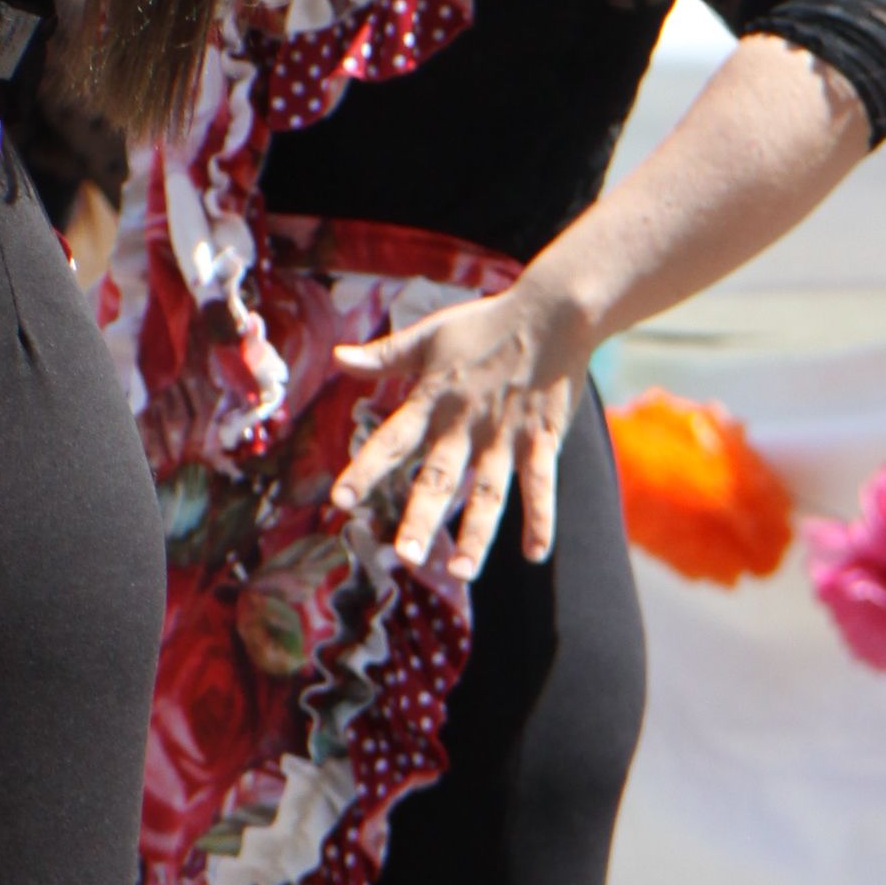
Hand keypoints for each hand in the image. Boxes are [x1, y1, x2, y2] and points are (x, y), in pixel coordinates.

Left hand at [332, 277, 592, 578]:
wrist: (549, 312)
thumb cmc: (484, 323)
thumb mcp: (428, 336)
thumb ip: (384, 355)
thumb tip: (336, 357)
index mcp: (433, 401)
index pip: (391, 441)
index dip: (365, 471)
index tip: (339, 503)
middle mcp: (465, 425)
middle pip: (439, 478)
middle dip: (421, 518)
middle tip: (405, 558)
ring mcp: (505, 436)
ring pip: (488, 493)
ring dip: (476, 534)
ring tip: (460, 572)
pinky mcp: (542, 440)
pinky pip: (541, 486)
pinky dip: (541, 520)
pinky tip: (536, 555)